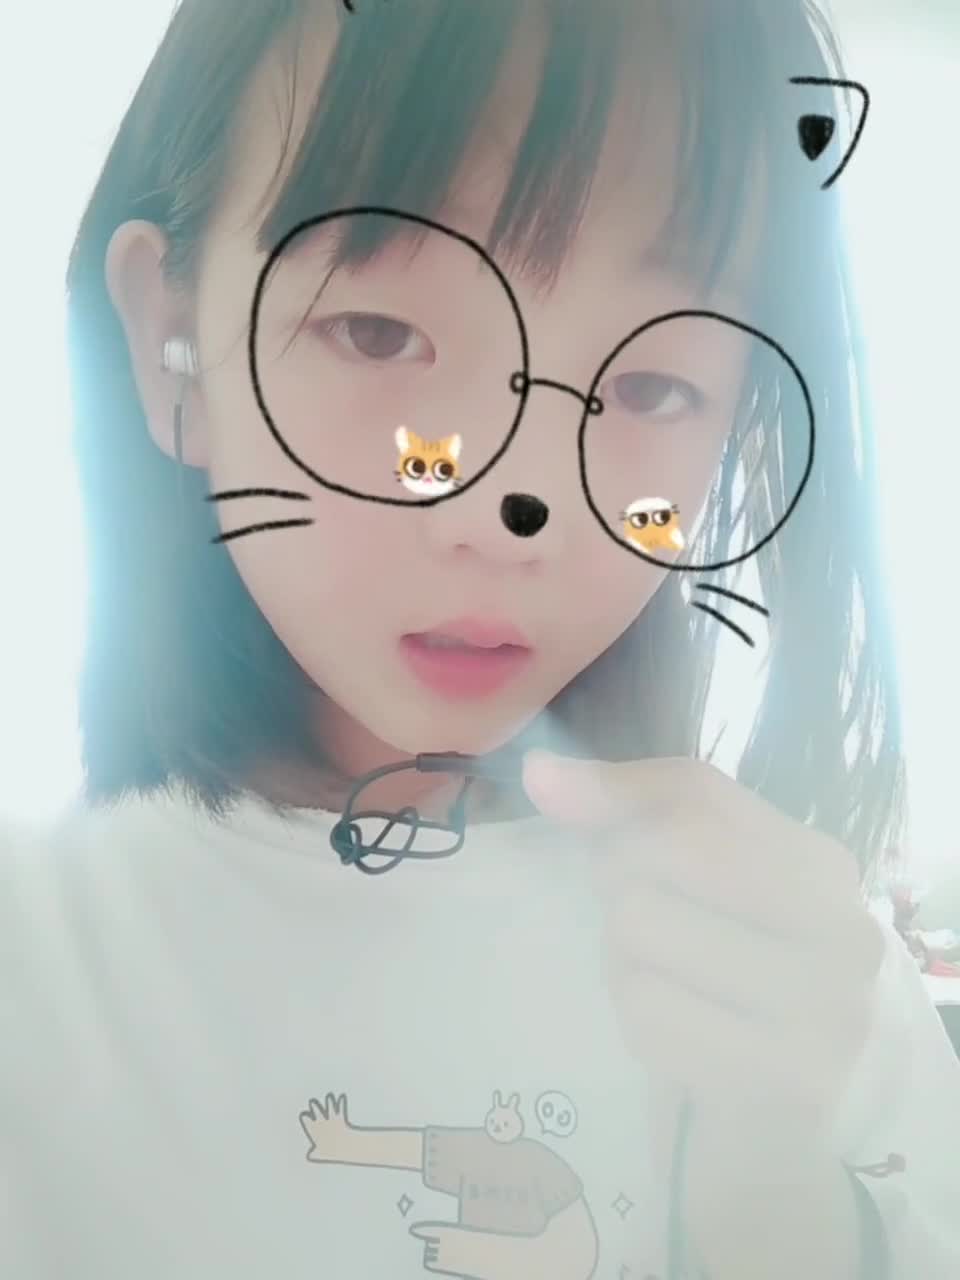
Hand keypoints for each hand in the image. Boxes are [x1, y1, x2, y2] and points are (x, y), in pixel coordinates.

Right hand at [299, 1092, 354, 1162]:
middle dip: (315, 1107)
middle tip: (312, 1102)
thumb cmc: (330, 1151)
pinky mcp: (340, 1118)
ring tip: (329, 1097)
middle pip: (317, 1112)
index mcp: (315, 1130)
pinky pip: (340, 1109)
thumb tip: (310, 1156)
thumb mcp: (319, 1154)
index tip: (303, 1115)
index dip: (305, 1119)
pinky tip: (341, 1097)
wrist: (342, 1146)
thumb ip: (314, 1154)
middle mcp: (322, 1122)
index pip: (307, 1122)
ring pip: (329, 1108)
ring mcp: (331, 1119)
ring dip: (329, 1102)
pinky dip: (341, 1102)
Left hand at [522, 752, 886, 1144]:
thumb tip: (539, 772)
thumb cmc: (720, 978)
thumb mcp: (686, 876)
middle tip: (648, 930)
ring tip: (664, 982)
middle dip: (621, 890)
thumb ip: (622, 807)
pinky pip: (648, 1014)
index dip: (619, 812)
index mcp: (820, 864)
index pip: (690, 792)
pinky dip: (637, 1024)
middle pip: (656, 857)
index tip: (606, 849)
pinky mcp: (790, 1082)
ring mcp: (828, 1009)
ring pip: (640, 932)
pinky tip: (675, 1035)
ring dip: (623, 961)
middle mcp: (843, 928)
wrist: (765, 1127)